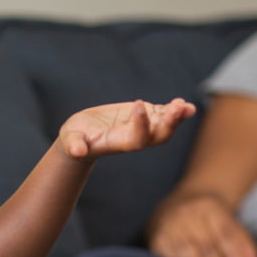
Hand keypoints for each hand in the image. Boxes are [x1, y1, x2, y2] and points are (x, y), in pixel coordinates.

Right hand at [59, 98, 195, 159]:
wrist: (83, 137)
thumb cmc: (75, 139)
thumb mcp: (70, 140)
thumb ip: (73, 145)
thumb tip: (75, 150)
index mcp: (119, 143)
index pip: (137, 139)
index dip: (142, 125)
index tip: (138, 105)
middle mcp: (134, 138)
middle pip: (158, 136)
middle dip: (169, 124)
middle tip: (178, 108)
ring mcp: (142, 127)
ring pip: (164, 126)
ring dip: (176, 117)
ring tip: (186, 107)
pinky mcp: (143, 116)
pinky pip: (163, 115)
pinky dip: (175, 111)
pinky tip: (186, 106)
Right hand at [148, 191, 256, 256]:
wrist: (175, 207)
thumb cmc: (210, 224)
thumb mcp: (229, 225)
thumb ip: (243, 247)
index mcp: (210, 208)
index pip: (224, 232)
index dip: (233, 254)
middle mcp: (188, 215)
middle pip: (207, 245)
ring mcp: (170, 227)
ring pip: (187, 252)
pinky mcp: (156, 242)